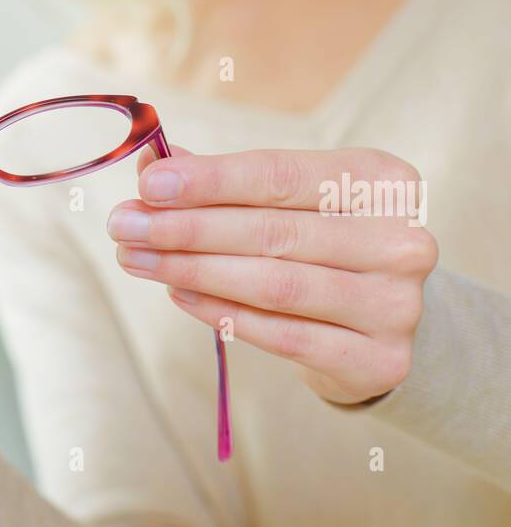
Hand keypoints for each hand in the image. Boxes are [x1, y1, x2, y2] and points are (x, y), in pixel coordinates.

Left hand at [107, 145, 437, 405]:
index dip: (210, 180)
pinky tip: (178, 294)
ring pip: (274, 285)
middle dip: (186, 228)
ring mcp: (396, 304)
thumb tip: (152, 166)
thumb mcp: (290, 197)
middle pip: (272, 232)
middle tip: (125, 225)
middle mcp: (401, 239)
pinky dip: (223, 314)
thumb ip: (226, 180)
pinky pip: (284, 335)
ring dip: (193, 270)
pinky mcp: (380, 360)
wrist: (383, 318)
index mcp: (381, 180)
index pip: (280, 175)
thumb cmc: (324, 240)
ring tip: (138, 259)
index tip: (148, 184)